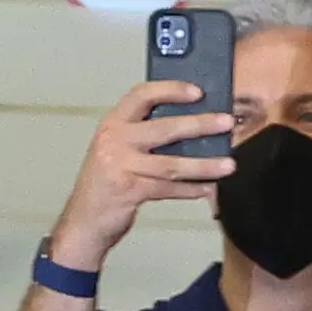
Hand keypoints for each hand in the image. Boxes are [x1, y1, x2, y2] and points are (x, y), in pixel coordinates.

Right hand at [46, 81, 234, 271]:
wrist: (84, 221)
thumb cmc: (105, 184)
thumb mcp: (117, 150)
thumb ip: (143, 136)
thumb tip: (190, 128)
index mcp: (114, 123)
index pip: (142, 95)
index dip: (171, 89)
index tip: (197, 91)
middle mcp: (115, 140)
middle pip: (164, 128)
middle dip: (200, 125)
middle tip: (226, 123)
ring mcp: (120, 165)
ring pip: (171, 163)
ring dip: (203, 165)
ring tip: (228, 164)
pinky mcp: (129, 190)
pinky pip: (167, 188)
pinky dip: (190, 189)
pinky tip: (207, 189)